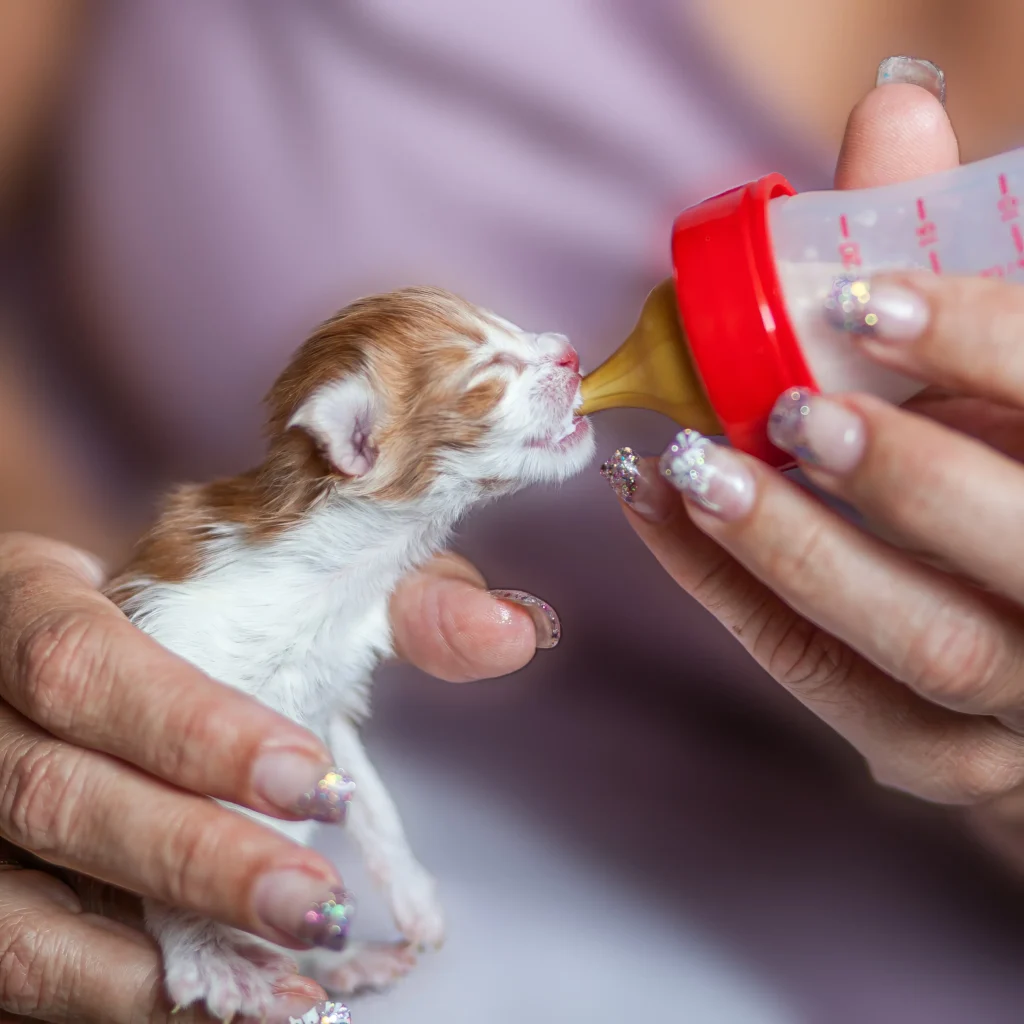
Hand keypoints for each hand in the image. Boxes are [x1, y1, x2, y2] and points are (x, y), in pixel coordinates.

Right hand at [0, 534, 548, 1022]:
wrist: (59, 648)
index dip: (189, 728)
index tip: (312, 779)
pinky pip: (20, 966)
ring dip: (151, 962)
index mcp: (28, 602)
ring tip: (292, 980)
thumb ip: (395, 600)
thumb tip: (516, 631)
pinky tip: (229, 1004)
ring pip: (16, 913)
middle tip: (319, 902)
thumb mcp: (269, 582)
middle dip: (193, 857)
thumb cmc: (182, 610)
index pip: (82, 661)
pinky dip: (120, 1000)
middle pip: (49, 794)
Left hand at [602, 81, 1023, 867]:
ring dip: (797, 550)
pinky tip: (663, 521)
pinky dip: (736, 600)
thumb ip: (953, 250)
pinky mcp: (939, 755)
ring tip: (694, 469)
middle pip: (1021, 550)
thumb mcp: (995, 367)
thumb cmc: (1006, 464)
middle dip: (904, 473)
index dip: (987, 342)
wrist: (1020, 617)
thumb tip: (894, 105)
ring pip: (929, 643)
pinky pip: (833, 686)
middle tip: (790, 409)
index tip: (870, 296)